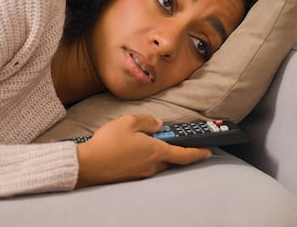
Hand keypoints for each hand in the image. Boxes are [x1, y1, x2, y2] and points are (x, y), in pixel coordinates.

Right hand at [74, 114, 211, 187]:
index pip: (184, 154)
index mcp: (156, 151)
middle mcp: (152, 165)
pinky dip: (146, 156)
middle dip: (175, 148)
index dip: (198, 152)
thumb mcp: (128, 122)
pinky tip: (133, 147)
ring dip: (158, 151)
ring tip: (146, 138)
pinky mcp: (132, 176)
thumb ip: (147, 121)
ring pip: (158, 161)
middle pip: (171, 158)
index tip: (208, 150)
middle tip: (173, 137)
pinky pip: (145, 165)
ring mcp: (142, 173)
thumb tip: (158, 124)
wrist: (88, 165)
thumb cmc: (108, 143)